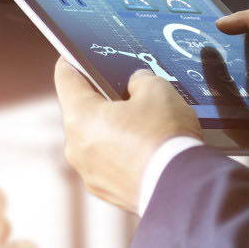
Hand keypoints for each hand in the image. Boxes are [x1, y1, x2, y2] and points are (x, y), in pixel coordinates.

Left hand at [53, 58, 200, 211]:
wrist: (182, 190)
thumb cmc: (165, 138)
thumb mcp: (158, 90)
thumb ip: (140, 80)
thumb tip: (136, 85)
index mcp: (80, 117)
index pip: (66, 78)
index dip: (73, 61)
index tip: (77, 56)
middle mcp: (76, 147)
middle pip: (82, 112)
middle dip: (101, 99)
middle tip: (125, 91)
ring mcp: (89, 173)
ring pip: (95, 140)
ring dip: (112, 129)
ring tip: (142, 123)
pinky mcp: (105, 191)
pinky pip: (109, 164)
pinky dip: (122, 154)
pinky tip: (145, 148)